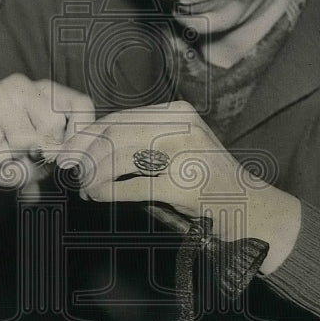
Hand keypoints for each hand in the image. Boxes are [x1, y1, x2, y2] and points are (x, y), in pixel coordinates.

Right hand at [0, 74, 94, 191]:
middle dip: (43, 151)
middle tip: (25, 155)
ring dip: (16, 158)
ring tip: (4, 153)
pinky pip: (0, 149)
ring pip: (25, 138)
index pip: (80, 103)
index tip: (71, 160)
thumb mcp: (42, 162)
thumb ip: (57, 155)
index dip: (82, 134)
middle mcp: (21, 85)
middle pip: (53, 121)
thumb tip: (58, 154)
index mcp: (45, 91)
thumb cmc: (9, 159)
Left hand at [55, 101, 301, 272]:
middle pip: (115, 133)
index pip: (120, 118)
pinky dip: (108, 191)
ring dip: (93, 173)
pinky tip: (97, 196)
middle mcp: (182, 124)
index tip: (68, 151)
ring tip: (84, 186)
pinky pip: (133, 184)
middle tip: (70, 171)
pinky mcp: (185, 184)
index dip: (88, 135)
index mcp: (177, 112)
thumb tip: (86, 150)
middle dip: (86, 154)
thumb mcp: (175, 150)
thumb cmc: (207, 182)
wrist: (252, 208)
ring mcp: (186, 152)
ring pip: (120, 155)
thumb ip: (139, 145)